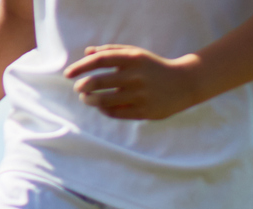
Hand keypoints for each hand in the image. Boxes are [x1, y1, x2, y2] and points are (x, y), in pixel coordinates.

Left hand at [65, 45, 203, 120]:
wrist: (185, 84)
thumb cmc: (154, 67)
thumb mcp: (135, 54)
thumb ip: (111, 50)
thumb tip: (87, 53)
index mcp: (132, 58)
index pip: (99, 60)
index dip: (80, 67)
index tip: (68, 74)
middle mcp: (136, 76)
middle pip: (98, 82)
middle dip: (83, 86)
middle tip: (79, 88)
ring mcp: (141, 95)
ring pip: (105, 100)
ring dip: (91, 100)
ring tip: (87, 99)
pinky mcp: (146, 111)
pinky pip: (118, 113)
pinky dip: (105, 110)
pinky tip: (102, 107)